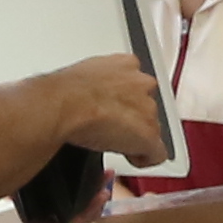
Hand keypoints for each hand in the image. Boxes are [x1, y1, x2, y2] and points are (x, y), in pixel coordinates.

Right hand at [51, 55, 170, 154]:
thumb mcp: (84, 76)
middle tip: (111, 127)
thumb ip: (98, 83)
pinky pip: (156, 153)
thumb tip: (90, 93)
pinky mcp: (149, 135)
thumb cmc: (66, 91)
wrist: (65, 105)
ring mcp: (148, 110)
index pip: (137, 83)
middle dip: (133, 118)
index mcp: (126, 64)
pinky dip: (144, 158)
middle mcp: (143, 84)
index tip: (117, 108)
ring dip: (136, 136)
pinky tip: (130, 158)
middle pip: (147, 106)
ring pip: (151, 128)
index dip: (126, 100)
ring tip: (112, 141)